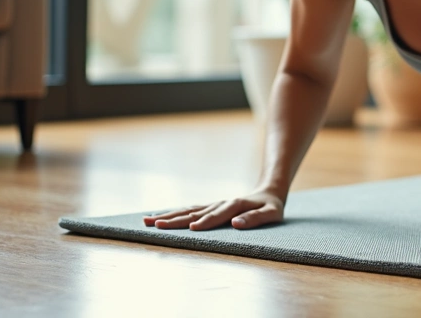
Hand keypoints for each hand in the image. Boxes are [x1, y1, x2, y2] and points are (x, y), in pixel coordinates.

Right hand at [141, 189, 284, 230]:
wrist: (268, 193)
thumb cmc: (271, 207)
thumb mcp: (272, 213)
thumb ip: (256, 219)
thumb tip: (236, 223)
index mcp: (235, 204)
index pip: (218, 215)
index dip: (206, 221)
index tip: (193, 228)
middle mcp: (220, 203)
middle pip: (196, 211)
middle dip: (176, 219)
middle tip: (156, 225)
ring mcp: (213, 205)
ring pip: (188, 210)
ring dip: (169, 215)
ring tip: (148, 220)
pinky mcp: (209, 207)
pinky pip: (189, 210)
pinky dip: (174, 213)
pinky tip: (158, 217)